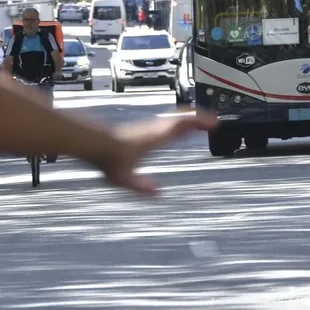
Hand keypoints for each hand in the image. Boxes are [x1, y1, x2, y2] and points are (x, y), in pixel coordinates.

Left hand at [102, 110, 217, 193]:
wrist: (95, 144)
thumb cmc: (109, 159)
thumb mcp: (124, 178)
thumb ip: (140, 185)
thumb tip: (157, 191)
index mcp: (154, 138)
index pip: (181, 124)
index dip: (199, 122)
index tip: (213, 122)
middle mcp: (154, 129)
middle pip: (181, 117)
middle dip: (199, 118)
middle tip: (213, 121)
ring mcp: (150, 127)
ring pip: (175, 117)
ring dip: (190, 119)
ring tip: (202, 124)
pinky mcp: (146, 129)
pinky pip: (168, 122)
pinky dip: (180, 122)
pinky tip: (180, 130)